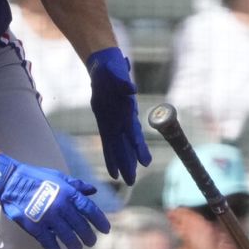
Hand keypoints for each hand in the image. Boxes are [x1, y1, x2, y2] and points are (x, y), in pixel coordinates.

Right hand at [0, 153, 109, 248]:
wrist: (12, 181)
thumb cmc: (36, 178)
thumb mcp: (59, 177)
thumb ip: (76, 185)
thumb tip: (93, 190)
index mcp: (68, 193)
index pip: (89, 209)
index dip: (100, 221)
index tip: (106, 230)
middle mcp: (61, 206)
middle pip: (81, 226)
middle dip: (88, 236)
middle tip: (91, 242)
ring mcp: (48, 217)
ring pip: (67, 236)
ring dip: (74, 245)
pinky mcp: (35, 226)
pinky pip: (48, 241)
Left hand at [87, 47, 151, 184]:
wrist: (104, 67)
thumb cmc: (112, 71)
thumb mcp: (116, 75)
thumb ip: (123, 84)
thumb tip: (132, 90)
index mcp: (126, 111)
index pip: (133, 133)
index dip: (138, 148)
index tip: (144, 163)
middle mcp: (122, 120)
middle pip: (126, 145)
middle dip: (129, 163)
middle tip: (131, 181)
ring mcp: (114, 123)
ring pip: (118, 147)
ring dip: (122, 163)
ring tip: (126, 180)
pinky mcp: (104, 123)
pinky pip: (107, 143)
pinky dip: (110, 157)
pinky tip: (112, 171)